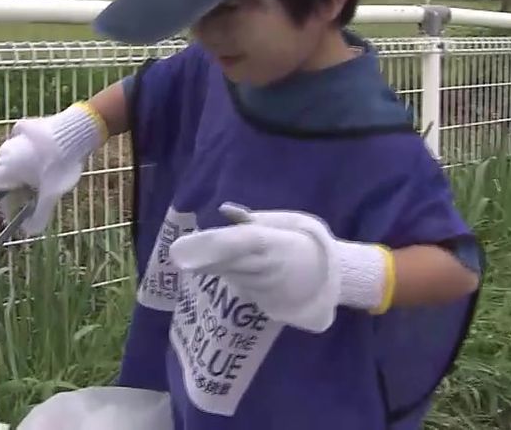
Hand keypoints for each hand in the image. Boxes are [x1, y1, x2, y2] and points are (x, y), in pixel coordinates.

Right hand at [0, 103, 104, 234]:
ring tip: (38, 185)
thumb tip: (29, 232)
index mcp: (5, 171)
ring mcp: (13, 140)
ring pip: (10, 164)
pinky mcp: (25, 130)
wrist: (76, 131)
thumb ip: (39, 216)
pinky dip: (25, 160)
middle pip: (0, 180)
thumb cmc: (61, 164)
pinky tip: (40, 163)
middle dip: (10, 196)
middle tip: (27, 207)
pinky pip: (19, 149)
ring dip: (19, 177)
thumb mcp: (51, 194)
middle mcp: (3, 154)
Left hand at [168, 203, 390, 332]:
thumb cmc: (307, 242)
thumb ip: (255, 220)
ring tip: (187, 257)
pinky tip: (207, 267)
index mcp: (276, 242)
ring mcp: (266, 286)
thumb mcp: (288, 223)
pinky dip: (223, 275)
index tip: (195, 242)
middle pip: (231, 262)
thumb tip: (226, 210)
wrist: (332, 277)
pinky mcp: (263, 299)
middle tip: (178, 253)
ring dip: (209, 266)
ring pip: (231, 274)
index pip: (245, 241)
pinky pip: (238, 284)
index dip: (218, 243)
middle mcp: (268, 266)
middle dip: (205, 258)